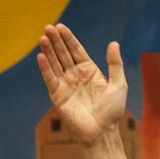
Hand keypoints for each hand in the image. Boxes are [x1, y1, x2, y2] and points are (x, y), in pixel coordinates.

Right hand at [37, 24, 127, 145]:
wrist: (102, 131)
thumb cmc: (113, 110)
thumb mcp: (119, 84)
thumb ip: (115, 64)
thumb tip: (114, 43)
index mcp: (90, 71)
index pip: (77, 51)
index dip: (69, 39)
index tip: (61, 26)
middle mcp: (76, 76)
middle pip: (63, 54)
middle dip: (56, 41)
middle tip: (48, 27)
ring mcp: (66, 85)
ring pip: (55, 64)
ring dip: (48, 51)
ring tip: (43, 37)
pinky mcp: (58, 95)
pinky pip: (50, 79)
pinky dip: (45, 68)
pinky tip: (41, 56)